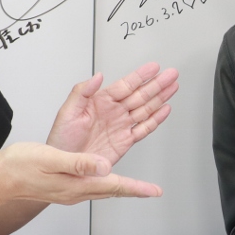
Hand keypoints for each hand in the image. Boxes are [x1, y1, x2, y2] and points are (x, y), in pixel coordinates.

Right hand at [0, 142, 162, 204]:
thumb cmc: (20, 167)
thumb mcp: (50, 159)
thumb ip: (79, 163)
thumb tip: (104, 166)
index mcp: (77, 184)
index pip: (114, 185)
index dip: (137, 188)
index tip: (155, 192)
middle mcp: (77, 191)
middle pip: (114, 190)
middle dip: (137, 189)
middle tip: (154, 190)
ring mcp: (72, 191)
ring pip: (105, 189)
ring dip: (124, 187)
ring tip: (140, 186)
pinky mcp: (66, 187)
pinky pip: (95, 187)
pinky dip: (108, 182)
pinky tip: (108, 177)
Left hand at [46, 62, 178, 163]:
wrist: (65, 166)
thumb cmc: (61, 140)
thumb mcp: (67, 112)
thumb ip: (81, 91)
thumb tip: (97, 76)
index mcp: (101, 102)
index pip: (126, 85)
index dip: (141, 76)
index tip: (153, 67)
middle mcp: (114, 112)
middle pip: (141, 94)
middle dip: (157, 84)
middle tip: (171, 74)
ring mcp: (121, 126)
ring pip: (146, 108)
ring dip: (161, 97)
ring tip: (173, 87)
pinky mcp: (125, 141)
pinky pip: (144, 128)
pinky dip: (156, 119)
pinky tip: (165, 110)